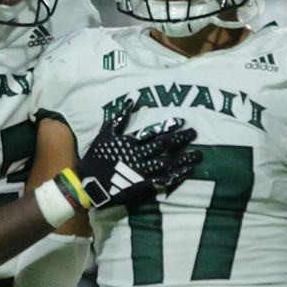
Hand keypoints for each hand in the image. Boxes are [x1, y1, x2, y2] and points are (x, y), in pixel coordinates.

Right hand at [72, 101, 200, 208]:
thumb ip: (119, 119)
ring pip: (167, 163)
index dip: (168, 127)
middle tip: (195, 133)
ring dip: (183, 158)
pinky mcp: (143, 185)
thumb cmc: (96, 157)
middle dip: (180, 139)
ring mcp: (142, 171)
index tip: (181, 122)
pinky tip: (187, 172)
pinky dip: (176, 176)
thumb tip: (131, 101)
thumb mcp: (105, 134)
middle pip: (164, 146)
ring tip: (198, 154)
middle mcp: (139, 155)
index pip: (153, 132)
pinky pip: (163, 180)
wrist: (88, 183)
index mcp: (130, 142)